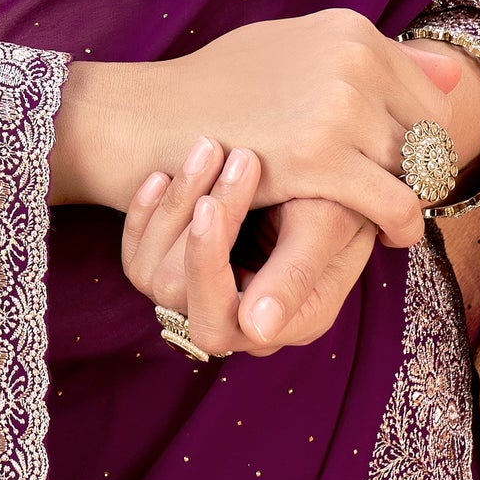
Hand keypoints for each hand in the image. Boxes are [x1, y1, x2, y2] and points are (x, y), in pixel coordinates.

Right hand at [59, 11, 479, 359]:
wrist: (151, 120)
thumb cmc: (218, 90)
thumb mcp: (295, 52)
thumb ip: (370, 60)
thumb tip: (453, 74)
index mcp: (350, 30)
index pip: (428, 92)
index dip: (425, 136)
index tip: (408, 164)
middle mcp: (352, 59)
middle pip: (429, 132)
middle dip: (422, 169)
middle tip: (402, 196)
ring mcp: (338, 107)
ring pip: (417, 170)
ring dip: (410, 199)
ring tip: (391, 217)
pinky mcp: (321, 159)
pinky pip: (395, 204)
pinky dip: (401, 226)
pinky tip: (389, 237)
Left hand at [122, 137, 377, 358]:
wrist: (331, 169)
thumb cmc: (342, 195)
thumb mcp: (327, 224)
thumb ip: (297, 274)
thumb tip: (257, 331)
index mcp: (287, 322)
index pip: (219, 320)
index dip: (208, 263)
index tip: (210, 202)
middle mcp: (242, 322)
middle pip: (176, 295)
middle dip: (189, 221)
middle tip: (212, 156)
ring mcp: (207, 297)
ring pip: (151, 273)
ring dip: (174, 205)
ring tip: (205, 147)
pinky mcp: (182, 270)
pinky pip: (137, 257)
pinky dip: (144, 212)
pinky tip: (163, 172)